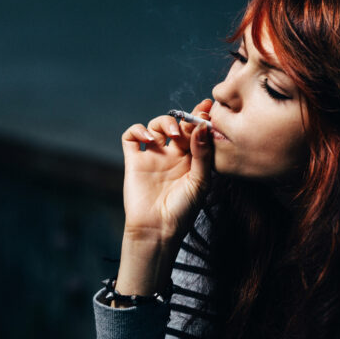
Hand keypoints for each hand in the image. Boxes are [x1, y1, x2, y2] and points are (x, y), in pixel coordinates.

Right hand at [121, 98, 213, 245]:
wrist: (158, 229)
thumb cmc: (183, 211)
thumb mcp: (200, 182)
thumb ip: (202, 154)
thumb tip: (201, 127)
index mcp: (192, 160)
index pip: (196, 132)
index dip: (201, 119)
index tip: (208, 110)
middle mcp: (172, 156)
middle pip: (178, 125)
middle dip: (185, 118)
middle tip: (192, 121)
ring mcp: (152, 156)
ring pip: (156, 126)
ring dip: (164, 122)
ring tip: (173, 134)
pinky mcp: (134, 160)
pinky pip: (131, 137)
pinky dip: (137, 129)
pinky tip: (148, 137)